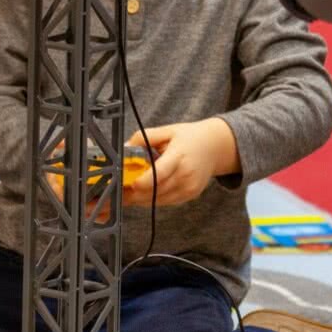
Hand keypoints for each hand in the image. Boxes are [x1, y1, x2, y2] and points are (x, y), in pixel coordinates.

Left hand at [124, 118, 239, 207]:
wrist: (216, 147)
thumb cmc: (190, 138)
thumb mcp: (167, 130)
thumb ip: (144, 137)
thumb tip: (124, 148)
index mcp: (179, 155)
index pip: (160, 173)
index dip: (143, 182)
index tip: (128, 182)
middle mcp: (186, 174)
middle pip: (155, 190)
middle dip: (133, 192)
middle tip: (116, 190)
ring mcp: (189, 188)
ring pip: (157, 199)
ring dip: (139, 198)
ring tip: (124, 192)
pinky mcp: (189, 195)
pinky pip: (164, 201)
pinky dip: (150, 198)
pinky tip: (141, 192)